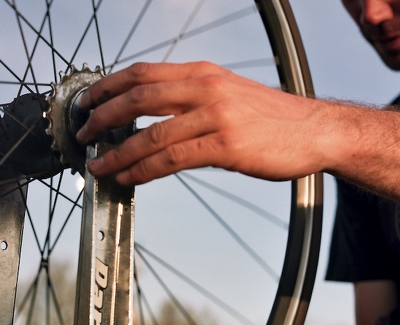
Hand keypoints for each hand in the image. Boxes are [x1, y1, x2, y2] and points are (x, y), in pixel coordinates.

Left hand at [76, 61, 329, 184]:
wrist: (316, 130)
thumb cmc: (272, 117)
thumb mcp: (229, 93)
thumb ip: (193, 99)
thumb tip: (156, 117)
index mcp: (203, 73)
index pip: (143, 73)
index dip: (108, 86)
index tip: (88, 102)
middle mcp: (206, 88)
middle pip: (138, 97)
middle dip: (102, 116)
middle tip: (83, 133)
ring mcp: (216, 116)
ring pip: (151, 133)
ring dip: (118, 152)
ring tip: (99, 165)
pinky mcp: (226, 145)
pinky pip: (172, 158)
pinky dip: (144, 169)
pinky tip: (130, 177)